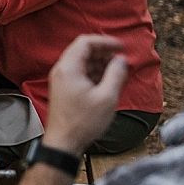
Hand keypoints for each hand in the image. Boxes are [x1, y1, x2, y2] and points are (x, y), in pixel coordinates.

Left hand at [43, 35, 128, 154]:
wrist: (64, 143)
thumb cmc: (83, 122)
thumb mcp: (107, 97)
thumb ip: (116, 74)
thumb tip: (121, 60)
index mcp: (68, 68)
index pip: (86, 42)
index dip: (106, 41)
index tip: (122, 47)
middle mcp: (61, 70)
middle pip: (83, 50)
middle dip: (104, 53)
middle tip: (121, 61)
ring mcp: (61, 80)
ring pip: (82, 62)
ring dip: (100, 64)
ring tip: (117, 74)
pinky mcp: (64, 89)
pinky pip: (80, 73)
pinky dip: (94, 74)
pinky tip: (107, 83)